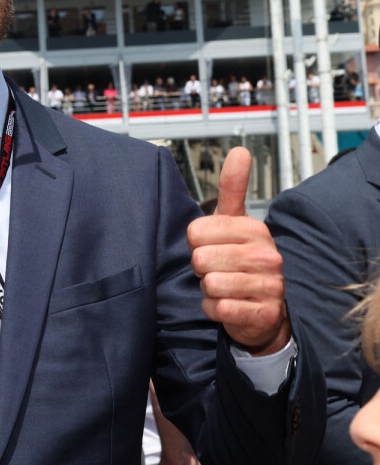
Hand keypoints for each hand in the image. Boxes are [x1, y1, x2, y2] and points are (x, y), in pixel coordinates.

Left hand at [187, 147, 289, 354]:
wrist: (265, 309)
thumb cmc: (240, 260)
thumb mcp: (234, 222)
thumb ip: (232, 188)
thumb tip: (240, 150)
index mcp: (255, 229)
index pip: (196, 231)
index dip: (195, 243)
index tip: (211, 246)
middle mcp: (267, 256)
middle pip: (201, 259)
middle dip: (201, 268)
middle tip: (217, 270)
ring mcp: (270, 286)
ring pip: (210, 284)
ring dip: (208, 290)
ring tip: (224, 287)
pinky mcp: (265, 314)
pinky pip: (219, 309)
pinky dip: (214, 309)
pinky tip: (228, 305)